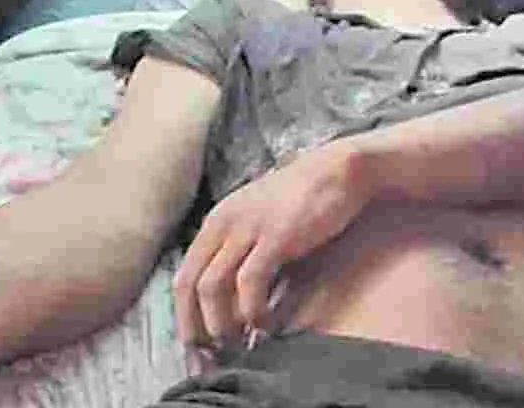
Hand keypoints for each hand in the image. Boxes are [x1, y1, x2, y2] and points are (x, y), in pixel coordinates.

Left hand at [172, 144, 371, 360]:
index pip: (184, 276)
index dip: (185, 316)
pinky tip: (265, 323)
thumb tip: (237, 303)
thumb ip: (245, 253)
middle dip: (195, 326)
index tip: (198, 345)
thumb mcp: (262, 221)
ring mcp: (248, 229)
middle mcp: (223, 223)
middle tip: (211, 354)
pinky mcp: (275, 236)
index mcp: (217, 222)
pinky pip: (250, 282)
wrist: (340, 170)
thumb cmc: (307, 199)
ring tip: (237, 342)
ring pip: (212, 286)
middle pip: (189, 284)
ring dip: (221, 323)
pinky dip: (252, 309)